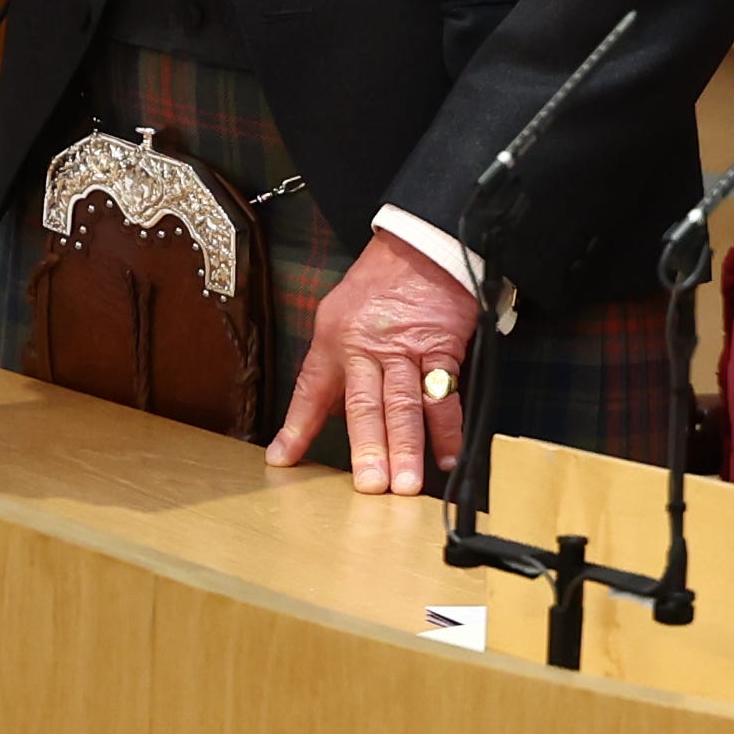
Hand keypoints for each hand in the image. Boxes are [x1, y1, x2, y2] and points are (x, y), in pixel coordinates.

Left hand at [265, 229, 477, 493]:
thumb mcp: (337, 314)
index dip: (297, 427)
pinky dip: (449, 428)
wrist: (421, 246)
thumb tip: (325, 412)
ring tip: (406, 484)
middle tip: (370, 487)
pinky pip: (445, 394)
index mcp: (336, 340)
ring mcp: (408, 349)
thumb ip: (331, 365)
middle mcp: (369, 348)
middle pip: (366, 404)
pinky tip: (448, 456)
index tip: (284, 460)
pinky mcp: (443, 348)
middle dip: (368, 448)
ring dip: (408, 446)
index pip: (311, 389)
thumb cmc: (377, 283)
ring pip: (406, 404)